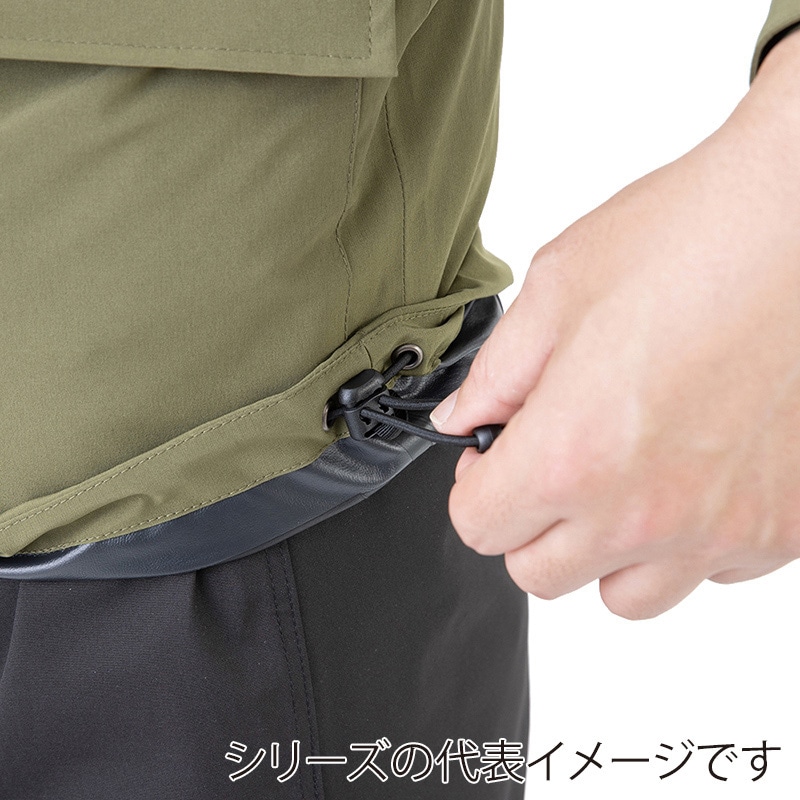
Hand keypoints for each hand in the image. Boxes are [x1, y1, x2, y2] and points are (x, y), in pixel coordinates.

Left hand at [431, 31, 799, 618]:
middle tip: (547, 464)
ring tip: (619, 480)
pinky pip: (710, 570)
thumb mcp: (556, 292)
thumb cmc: (691, 236)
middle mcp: (643, 512)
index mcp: (569, 456)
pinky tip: (692, 472)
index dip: (473, 491)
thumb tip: (462, 422)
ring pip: (625, 595)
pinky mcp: (784, 526)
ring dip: (603, 550)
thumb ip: (495, 378)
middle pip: (540, 573)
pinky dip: (687, 539)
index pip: (479, 528)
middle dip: (528, 523)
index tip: (490, 461)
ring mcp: (720, 529)